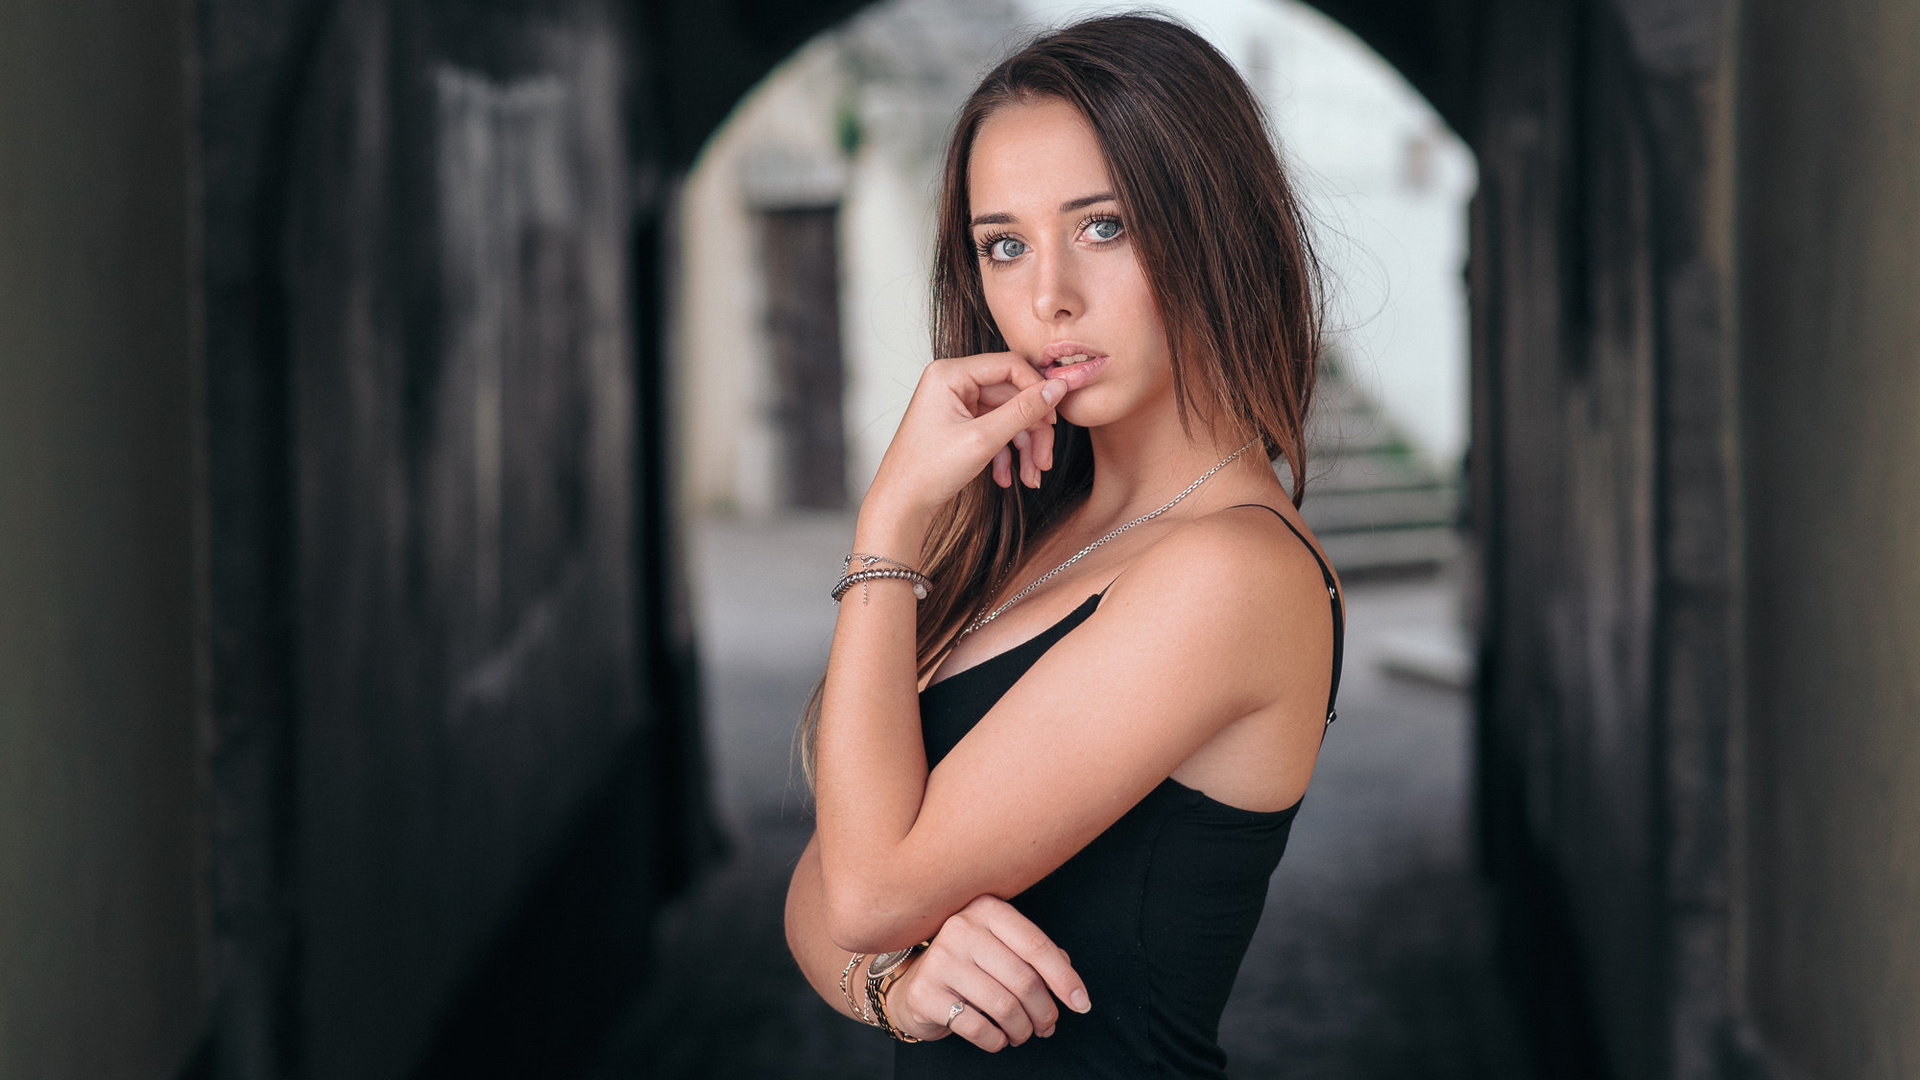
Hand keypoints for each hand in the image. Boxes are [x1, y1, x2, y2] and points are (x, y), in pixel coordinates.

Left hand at [864, 353, 1068, 523]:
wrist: (902, 506)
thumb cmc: (928, 471)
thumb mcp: (983, 439)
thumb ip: (1023, 411)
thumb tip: (1057, 387)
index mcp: (949, 373)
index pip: (1009, 365)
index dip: (1037, 390)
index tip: (1055, 418)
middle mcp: (952, 382)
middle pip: (1011, 395)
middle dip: (1032, 431)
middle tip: (1045, 461)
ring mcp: (955, 403)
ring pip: (1006, 415)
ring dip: (1023, 447)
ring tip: (1032, 476)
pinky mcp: (959, 424)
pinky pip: (994, 429)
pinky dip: (1005, 453)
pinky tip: (1006, 478)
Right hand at [885, 895, 1090, 1050]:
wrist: (914, 985)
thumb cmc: (970, 966)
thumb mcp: (1003, 949)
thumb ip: (1037, 957)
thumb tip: (1070, 986)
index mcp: (986, 909)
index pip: (1037, 946)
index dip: (1065, 979)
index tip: (1082, 1005)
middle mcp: (961, 927)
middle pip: (1023, 980)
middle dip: (1044, 1012)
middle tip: (1047, 1027)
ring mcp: (940, 959)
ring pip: (1004, 1006)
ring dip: (1022, 1029)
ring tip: (1022, 1034)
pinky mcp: (926, 992)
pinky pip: (977, 1026)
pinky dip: (996, 1040)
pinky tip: (998, 1038)